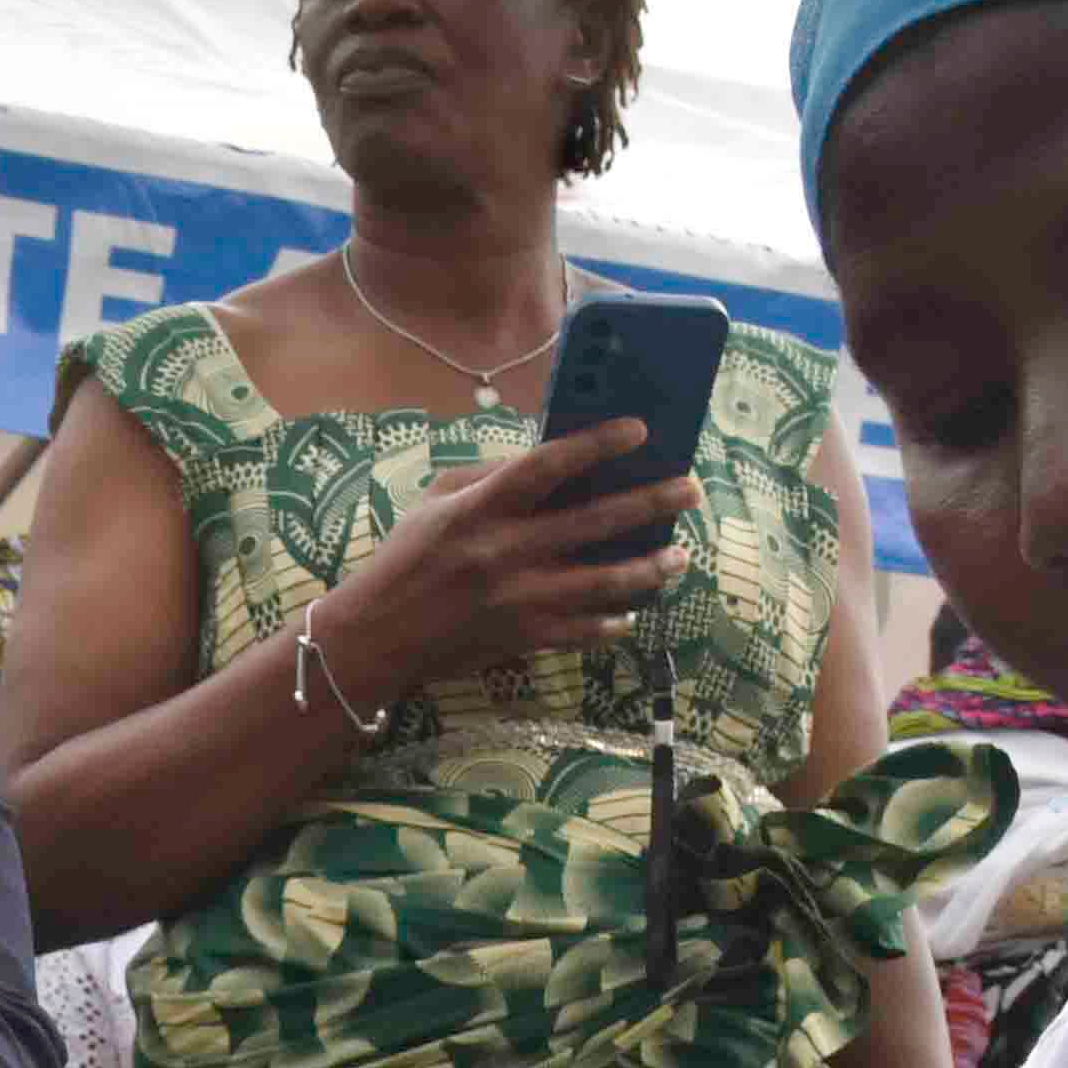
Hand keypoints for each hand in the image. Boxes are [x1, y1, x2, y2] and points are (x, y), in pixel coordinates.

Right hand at [310, 422, 685, 707]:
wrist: (377, 635)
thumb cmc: (406, 559)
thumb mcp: (436, 502)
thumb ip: (489, 476)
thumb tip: (547, 457)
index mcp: (482, 508)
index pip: (549, 465)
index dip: (598, 444)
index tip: (639, 430)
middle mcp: (506, 551)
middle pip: (595, 521)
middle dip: (650, 502)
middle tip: (690, 489)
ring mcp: (520, 599)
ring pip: (604, 582)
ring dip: (649, 567)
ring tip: (679, 556)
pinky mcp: (525, 638)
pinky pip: (585, 630)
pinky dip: (613, 621)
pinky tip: (632, 611)